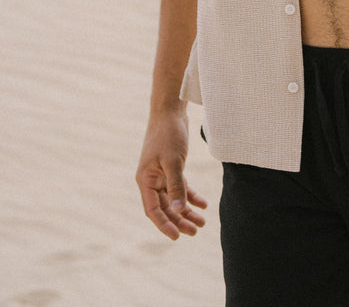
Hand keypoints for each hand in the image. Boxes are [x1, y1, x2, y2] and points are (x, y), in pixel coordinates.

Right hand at [136, 110, 207, 239]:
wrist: (170, 112)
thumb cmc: (168, 134)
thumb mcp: (173, 161)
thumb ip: (176, 186)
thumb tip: (179, 211)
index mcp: (145, 180)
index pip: (152, 210)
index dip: (164, 225)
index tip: (177, 236)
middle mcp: (151, 180)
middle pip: (165, 207)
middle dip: (179, 220)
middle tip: (196, 231)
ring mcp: (162, 175)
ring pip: (174, 200)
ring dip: (187, 211)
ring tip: (202, 223)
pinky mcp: (173, 168)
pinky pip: (181, 188)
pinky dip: (191, 196)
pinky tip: (203, 204)